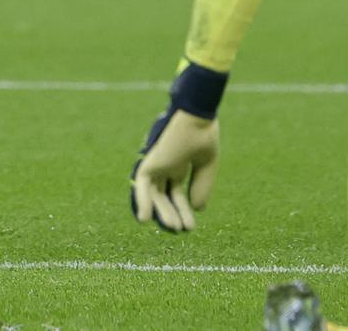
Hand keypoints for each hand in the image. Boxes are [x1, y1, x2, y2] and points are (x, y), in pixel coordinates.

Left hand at [131, 108, 218, 231]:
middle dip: (174, 213)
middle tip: (183, 229)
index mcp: (179, 164)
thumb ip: (201, 186)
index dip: (183, 209)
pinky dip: (141, 202)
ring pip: (155, 194)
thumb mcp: (206, 165)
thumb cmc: (203, 135)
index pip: (177, 192)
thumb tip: (197, 209)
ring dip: (162, 211)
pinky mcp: (149, 162)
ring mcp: (157, 164)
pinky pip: (142, 185)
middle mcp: (166, 165)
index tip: (191, 225)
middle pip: (166, 195)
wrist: (197, 118)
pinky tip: (144, 219)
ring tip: (173, 228)